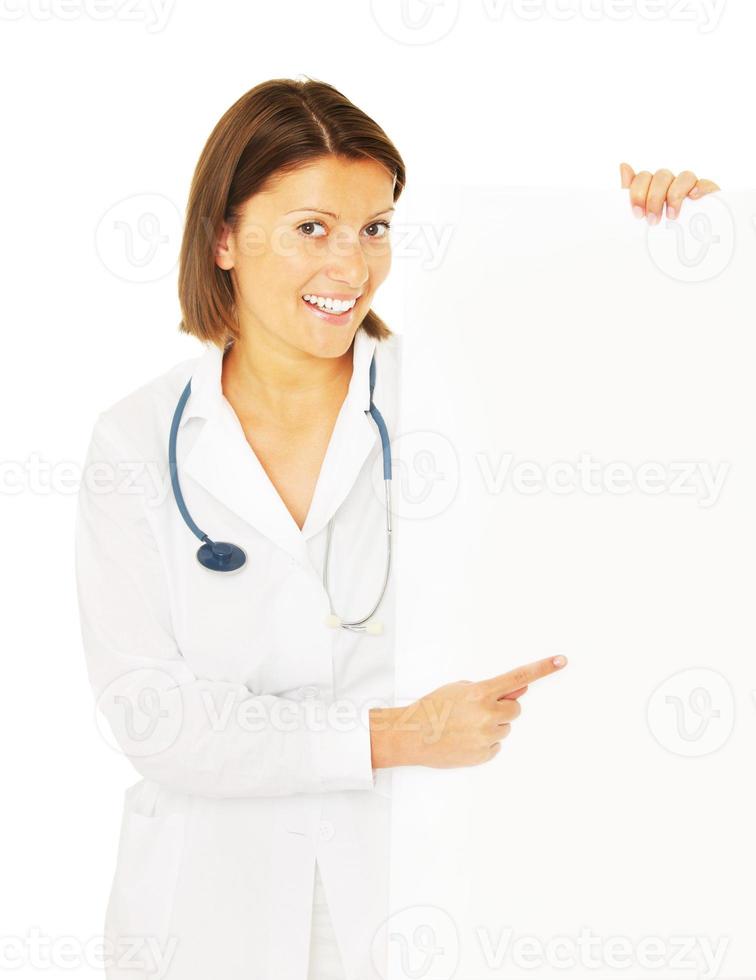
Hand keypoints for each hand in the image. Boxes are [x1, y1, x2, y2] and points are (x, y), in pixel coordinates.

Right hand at [370, 655, 567, 769]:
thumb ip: (491, 689)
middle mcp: (487, 714)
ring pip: (505, 728)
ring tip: (466, 727)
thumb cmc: (433, 708)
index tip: (561, 660)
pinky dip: (485, 742)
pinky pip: (496, 745)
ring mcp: (486, 736)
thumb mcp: (459, 688)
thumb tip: (518, 690)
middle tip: (478, 711)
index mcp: (481, 693)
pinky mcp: (484, 755)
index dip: (542, 668)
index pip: (519, 676)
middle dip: (502, 709)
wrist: (412, 735)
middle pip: (515, 710)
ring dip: (492, 726)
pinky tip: (465, 739)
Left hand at [619, 162, 719, 224]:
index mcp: (654, 188)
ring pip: (684, 176)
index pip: (644, 177)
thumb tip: (623, 166)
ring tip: (672, 216)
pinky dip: (699, 188)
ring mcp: (691, 188)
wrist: (689, 249)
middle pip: (662, 176)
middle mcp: (672, 184)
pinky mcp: (709, 195)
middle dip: (654, 199)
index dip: (638, 193)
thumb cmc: (662, 233)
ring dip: (674, 195)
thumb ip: (633, 193)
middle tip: (653, 221)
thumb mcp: (644, 216)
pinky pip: (706, 183)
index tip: (638, 214)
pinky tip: (693, 197)